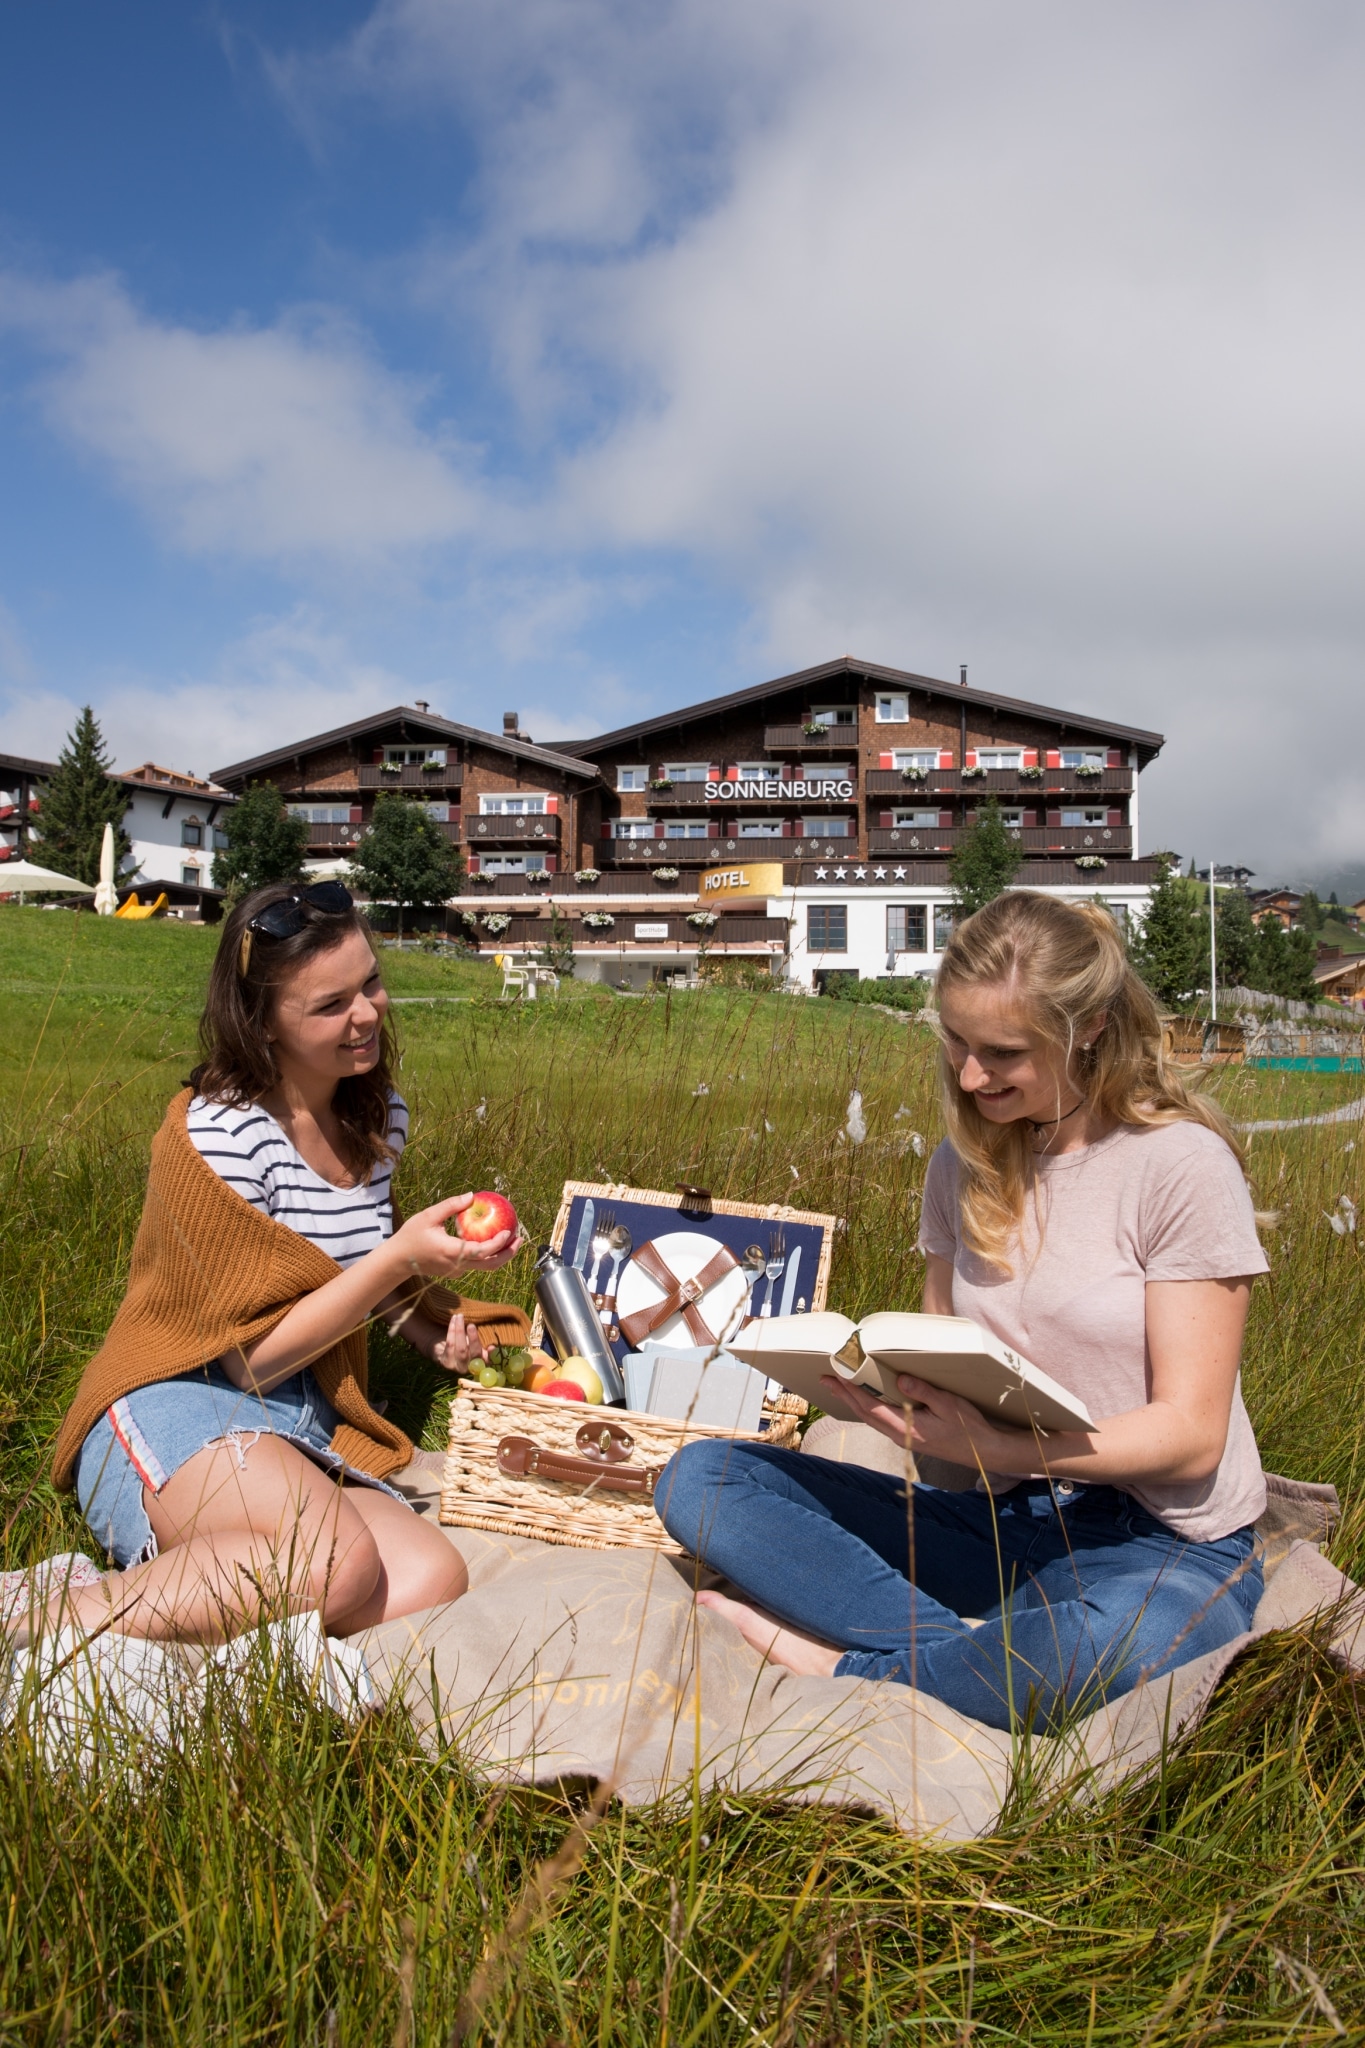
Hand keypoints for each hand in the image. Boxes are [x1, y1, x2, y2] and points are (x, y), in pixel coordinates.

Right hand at [387, 1196, 523, 1282]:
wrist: (397, 1261)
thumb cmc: (410, 1236)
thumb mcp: (428, 1216)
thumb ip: (451, 1206)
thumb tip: (471, 1196)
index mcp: (451, 1251)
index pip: (481, 1251)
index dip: (498, 1244)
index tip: (508, 1232)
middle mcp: (457, 1265)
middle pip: (490, 1265)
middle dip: (508, 1253)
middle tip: (520, 1239)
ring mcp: (457, 1271)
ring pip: (485, 1267)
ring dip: (500, 1255)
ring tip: (511, 1240)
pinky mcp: (455, 1271)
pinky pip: (476, 1264)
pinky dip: (488, 1254)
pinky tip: (492, 1241)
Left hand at [433, 1311, 487, 1374]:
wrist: (443, 1346)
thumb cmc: (464, 1342)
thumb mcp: (474, 1343)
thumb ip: (482, 1344)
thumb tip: (491, 1347)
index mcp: (479, 1363)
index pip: (487, 1360)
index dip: (490, 1355)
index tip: (491, 1346)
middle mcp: (468, 1368)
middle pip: (473, 1354)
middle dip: (473, 1339)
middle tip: (472, 1325)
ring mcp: (456, 1366)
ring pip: (460, 1348)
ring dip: (460, 1330)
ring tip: (460, 1316)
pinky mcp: (445, 1362)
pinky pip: (450, 1344)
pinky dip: (451, 1330)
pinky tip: (453, 1320)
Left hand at [820, 1373, 1026, 1470]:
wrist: (983, 1452)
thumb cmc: (968, 1429)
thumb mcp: (949, 1405)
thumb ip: (924, 1392)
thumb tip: (900, 1379)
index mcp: (907, 1429)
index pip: (872, 1407)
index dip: (852, 1392)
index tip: (837, 1377)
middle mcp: (900, 1436)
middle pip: (865, 1414)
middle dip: (844, 1396)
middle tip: (826, 1379)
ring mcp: (904, 1438)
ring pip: (871, 1419)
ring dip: (853, 1402)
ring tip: (839, 1387)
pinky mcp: (909, 1437)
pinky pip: (881, 1421)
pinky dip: (867, 1409)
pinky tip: (864, 1402)